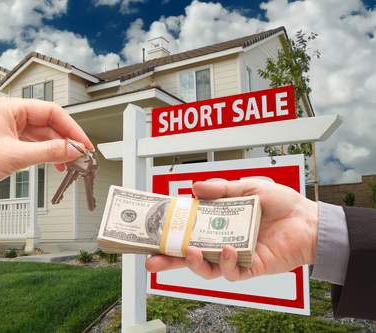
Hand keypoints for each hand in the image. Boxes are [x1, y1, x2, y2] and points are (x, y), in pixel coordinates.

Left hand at [0, 97, 92, 213]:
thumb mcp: (15, 156)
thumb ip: (49, 152)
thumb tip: (74, 149)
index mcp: (11, 108)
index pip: (52, 112)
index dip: (72, 128)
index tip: (84, 144)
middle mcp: (10, 117)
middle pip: (49, 124)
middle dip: (66, 140)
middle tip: (81, 156)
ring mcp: (9, 132)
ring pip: (42, 137)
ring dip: (57, 150)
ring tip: (70, 164)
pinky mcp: (7, 147)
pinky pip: (34, 147)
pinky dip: (46, 156)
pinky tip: (54, 165)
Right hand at [145, 179, 318, 281]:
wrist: (308, 220)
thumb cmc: (280, 203)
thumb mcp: (246, 188)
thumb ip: (220, 190)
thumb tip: (194, 187)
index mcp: (218, 222)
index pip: (188, 229)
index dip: (170, 231)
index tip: (153, 230)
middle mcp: (222, 240)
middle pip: (189, 253)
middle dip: (169, 259)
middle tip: (152, 259)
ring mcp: (234, 255)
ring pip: (206, 268)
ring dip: (194, 263)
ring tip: (191, 251)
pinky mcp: (250, 267)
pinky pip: (231, 272)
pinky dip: (225, 262)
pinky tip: (227, 249)